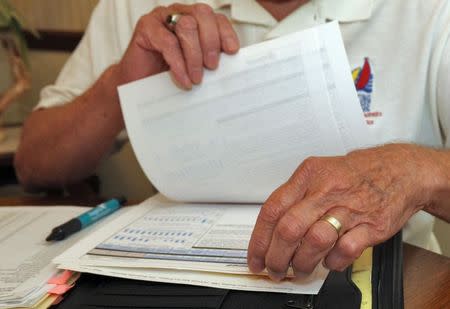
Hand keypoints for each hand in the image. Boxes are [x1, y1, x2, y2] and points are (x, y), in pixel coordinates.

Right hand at [117, 3, 238, 87]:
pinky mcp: (146, 27)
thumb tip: (230, 65)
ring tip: (196, 78)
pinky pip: (167, 42)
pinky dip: (178, 63)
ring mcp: (162, 17)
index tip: (232, 51)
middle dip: (211, 43)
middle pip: (202, 15)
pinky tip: (182, 79)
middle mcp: (179, 14)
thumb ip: (209, 60)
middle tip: (212, 67)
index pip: (215, 18)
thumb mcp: (195, 67)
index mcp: (195, 21)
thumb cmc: (166, 74)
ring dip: (195, 55)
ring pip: (186, 25)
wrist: (139, 85)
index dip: (226, 33)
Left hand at [247, 144, 442, 280]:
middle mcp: (326, 190)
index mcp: (308, 176)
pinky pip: (345, 249)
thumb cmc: (355, 174)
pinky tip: (328, 262)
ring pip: (315, 241)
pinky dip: (332, 262)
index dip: (259, 239)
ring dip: (302, 262)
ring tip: (299, 269)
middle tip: (274, 269)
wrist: (400, 170)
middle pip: (290, 228)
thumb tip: (272, 228)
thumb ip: (295, 196)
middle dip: (276, 256)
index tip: (255, 257)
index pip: (273, 209)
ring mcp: (350, 207)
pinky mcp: (372, 224)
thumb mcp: (318, 172)